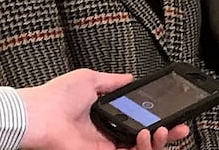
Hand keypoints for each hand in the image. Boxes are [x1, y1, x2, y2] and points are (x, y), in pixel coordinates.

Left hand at [19, 69, 189, 149]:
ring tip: (162, 130)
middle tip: (181, 128)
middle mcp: (107, 134)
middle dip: (167, 135)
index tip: (173, 114)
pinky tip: (146, 135)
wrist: (37, 115)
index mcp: (105, 117)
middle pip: (144, 139)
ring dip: (157, 142)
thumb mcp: (90, 80)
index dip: (157, 119)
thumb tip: (130, 77)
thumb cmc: (56, 96)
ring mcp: (104, 147)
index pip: (138, 122)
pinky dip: (142, 148)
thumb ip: (113, 81)